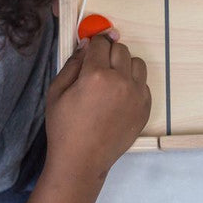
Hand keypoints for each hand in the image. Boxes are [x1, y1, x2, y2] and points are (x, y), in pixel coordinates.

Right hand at [44, 34, 150, 176]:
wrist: (82, 160)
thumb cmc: (64, 127)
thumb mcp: (56, 91)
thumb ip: (72, 63)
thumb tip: (87, 44)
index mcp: (96, 75)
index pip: (101, 43)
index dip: (95, 43)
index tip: (92, 48)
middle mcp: (121, 81)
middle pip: (121, 49)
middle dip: (109, 53)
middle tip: (98, 67)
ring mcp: (137, 95)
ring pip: (137, 63)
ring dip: (124, 65)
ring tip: (111, 80)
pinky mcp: (145, 107)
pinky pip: (143, 83)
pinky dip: (133, 84)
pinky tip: (118, 97)